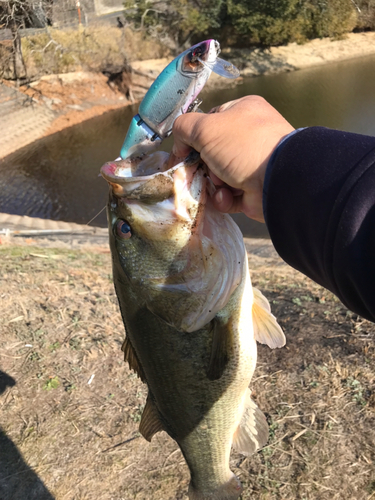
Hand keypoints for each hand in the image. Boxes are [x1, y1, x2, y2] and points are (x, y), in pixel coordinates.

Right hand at [171, 95, 293, 221]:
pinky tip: (228, 196)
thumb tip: (179, 143)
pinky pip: (228, 194)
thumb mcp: (206, 128)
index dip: (192, 137)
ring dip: (212, 183)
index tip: (182, 152)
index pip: (209, 121)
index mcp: (243, 111)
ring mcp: (252, 163)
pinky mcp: (253, 189)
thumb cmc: (242, 145)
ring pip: (217, 175)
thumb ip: (184, 127)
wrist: (276, 180)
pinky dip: (223, 197)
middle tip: (197, 171)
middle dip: (202, 164)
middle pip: (211, 151)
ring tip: (220, 184)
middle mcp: (250, 135)